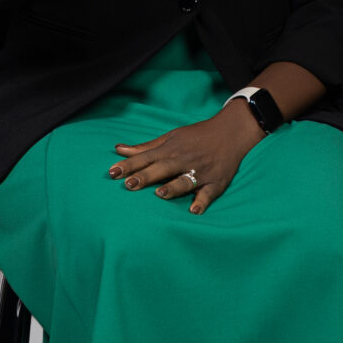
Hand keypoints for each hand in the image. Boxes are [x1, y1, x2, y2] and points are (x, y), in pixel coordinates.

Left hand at [108, 105, 263, 214]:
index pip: (146, 158)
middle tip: (128, 184)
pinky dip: (202, 201)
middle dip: (146, 176)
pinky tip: (194, 210)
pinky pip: (209, 193)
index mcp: (171, 149)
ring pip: (185, 181)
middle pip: (162, 169)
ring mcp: (201, 171)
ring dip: (173, 187)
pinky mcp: (216, 182)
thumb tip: (118, 149)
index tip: (111, 173)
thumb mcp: (170, 137)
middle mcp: (184, 160)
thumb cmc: (196, 136)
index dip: (129, 165)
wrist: (230, 132)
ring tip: (160, 194)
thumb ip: (144, 147)